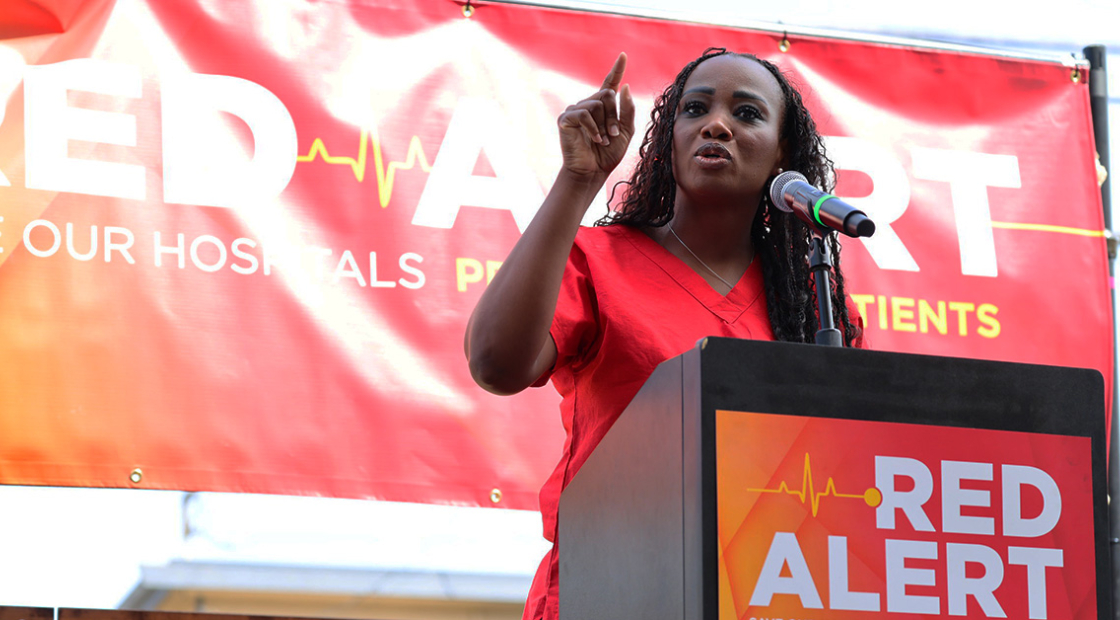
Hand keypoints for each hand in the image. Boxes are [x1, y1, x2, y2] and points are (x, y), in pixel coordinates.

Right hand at [557, 53, 636, 182]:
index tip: (623, 55)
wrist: (593, 171)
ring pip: (597, 104)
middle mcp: (589, 105)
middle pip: (607, 95)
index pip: (610, 84)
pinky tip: (595, 140)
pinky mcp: (566, 119)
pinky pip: (584, 114)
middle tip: (613, 135)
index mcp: (603, 107)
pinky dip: (593, 128)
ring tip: (603, 140)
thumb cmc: (608, 154)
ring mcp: (576, 110)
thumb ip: (627, 110)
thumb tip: (624, 86)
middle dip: (614, 116)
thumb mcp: (626, 131)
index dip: (617, 69)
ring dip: (605, 124)